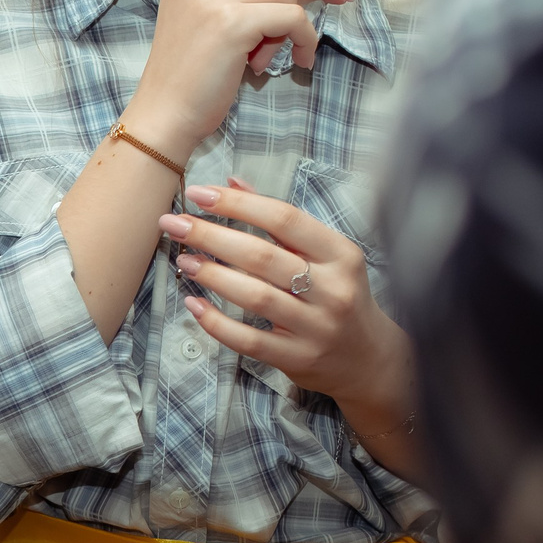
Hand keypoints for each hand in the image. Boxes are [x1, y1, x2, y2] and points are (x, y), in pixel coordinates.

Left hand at [164, 178, 411, 420]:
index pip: (285, 219)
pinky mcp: (297, 358)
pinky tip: (193, 304)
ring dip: (212, 276)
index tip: (198, 194)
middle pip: (263, 256)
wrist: (368, 358)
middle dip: (212, 236)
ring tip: (183, 260)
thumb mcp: (325, 255)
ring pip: (256, 297)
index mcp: (341, 254)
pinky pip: (249, 340)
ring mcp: (315, 327)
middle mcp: (332, 289)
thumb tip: (232, 184)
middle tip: (175, 224)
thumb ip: (281, 221)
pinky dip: (217, 322)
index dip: (238, 205)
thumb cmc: (338, 296)